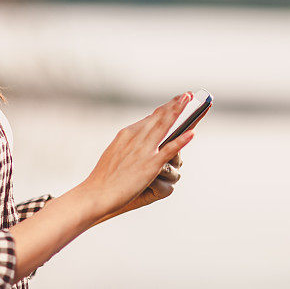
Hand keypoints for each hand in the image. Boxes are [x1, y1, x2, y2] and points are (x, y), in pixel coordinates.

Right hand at [80, 92, 195, 221]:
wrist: (96, 193)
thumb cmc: (105, 177)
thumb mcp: (115, 152)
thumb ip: (130, 144)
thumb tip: (142, 139)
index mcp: (126, 133)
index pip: (150, 118)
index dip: (165, 108)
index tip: (176, 100)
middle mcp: (135, 137)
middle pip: (159, 117)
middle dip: (175, 105)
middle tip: (188, 95)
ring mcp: (143, 150)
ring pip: (164, 126)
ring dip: (178, 112)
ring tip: (191, 101)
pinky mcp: (149, 165)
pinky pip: (168, 150)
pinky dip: (181, 140)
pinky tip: (192, 133)